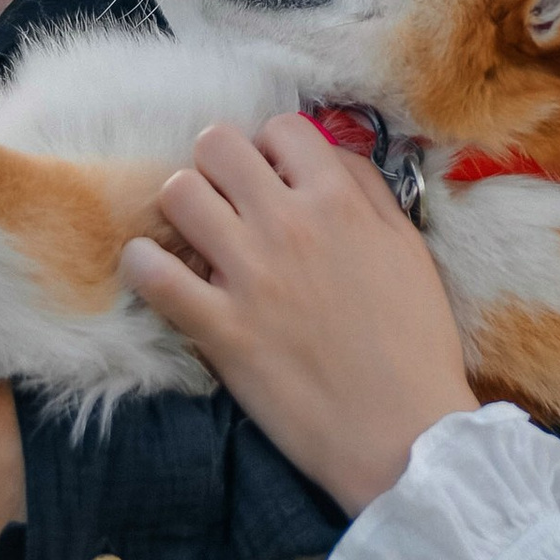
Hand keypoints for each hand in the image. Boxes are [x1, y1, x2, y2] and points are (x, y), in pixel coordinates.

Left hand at [126, 116, 474, 516]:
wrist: (402, 432)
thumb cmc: (414, 342)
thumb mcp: (408, 248)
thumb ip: (368, 190)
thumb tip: (327, 153)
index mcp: (338, 202)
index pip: (281, 127)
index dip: (274, 149)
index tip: (276, 179)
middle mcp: (289, 225)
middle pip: (216, 146)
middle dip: (218, 167)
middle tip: (229, 202)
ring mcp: (249, 275)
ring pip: (178, 194)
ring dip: (182, 209)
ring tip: (197, 237)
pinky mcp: (220, 329)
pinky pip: (153, 274)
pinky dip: (145, 267)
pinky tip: (158, 273)